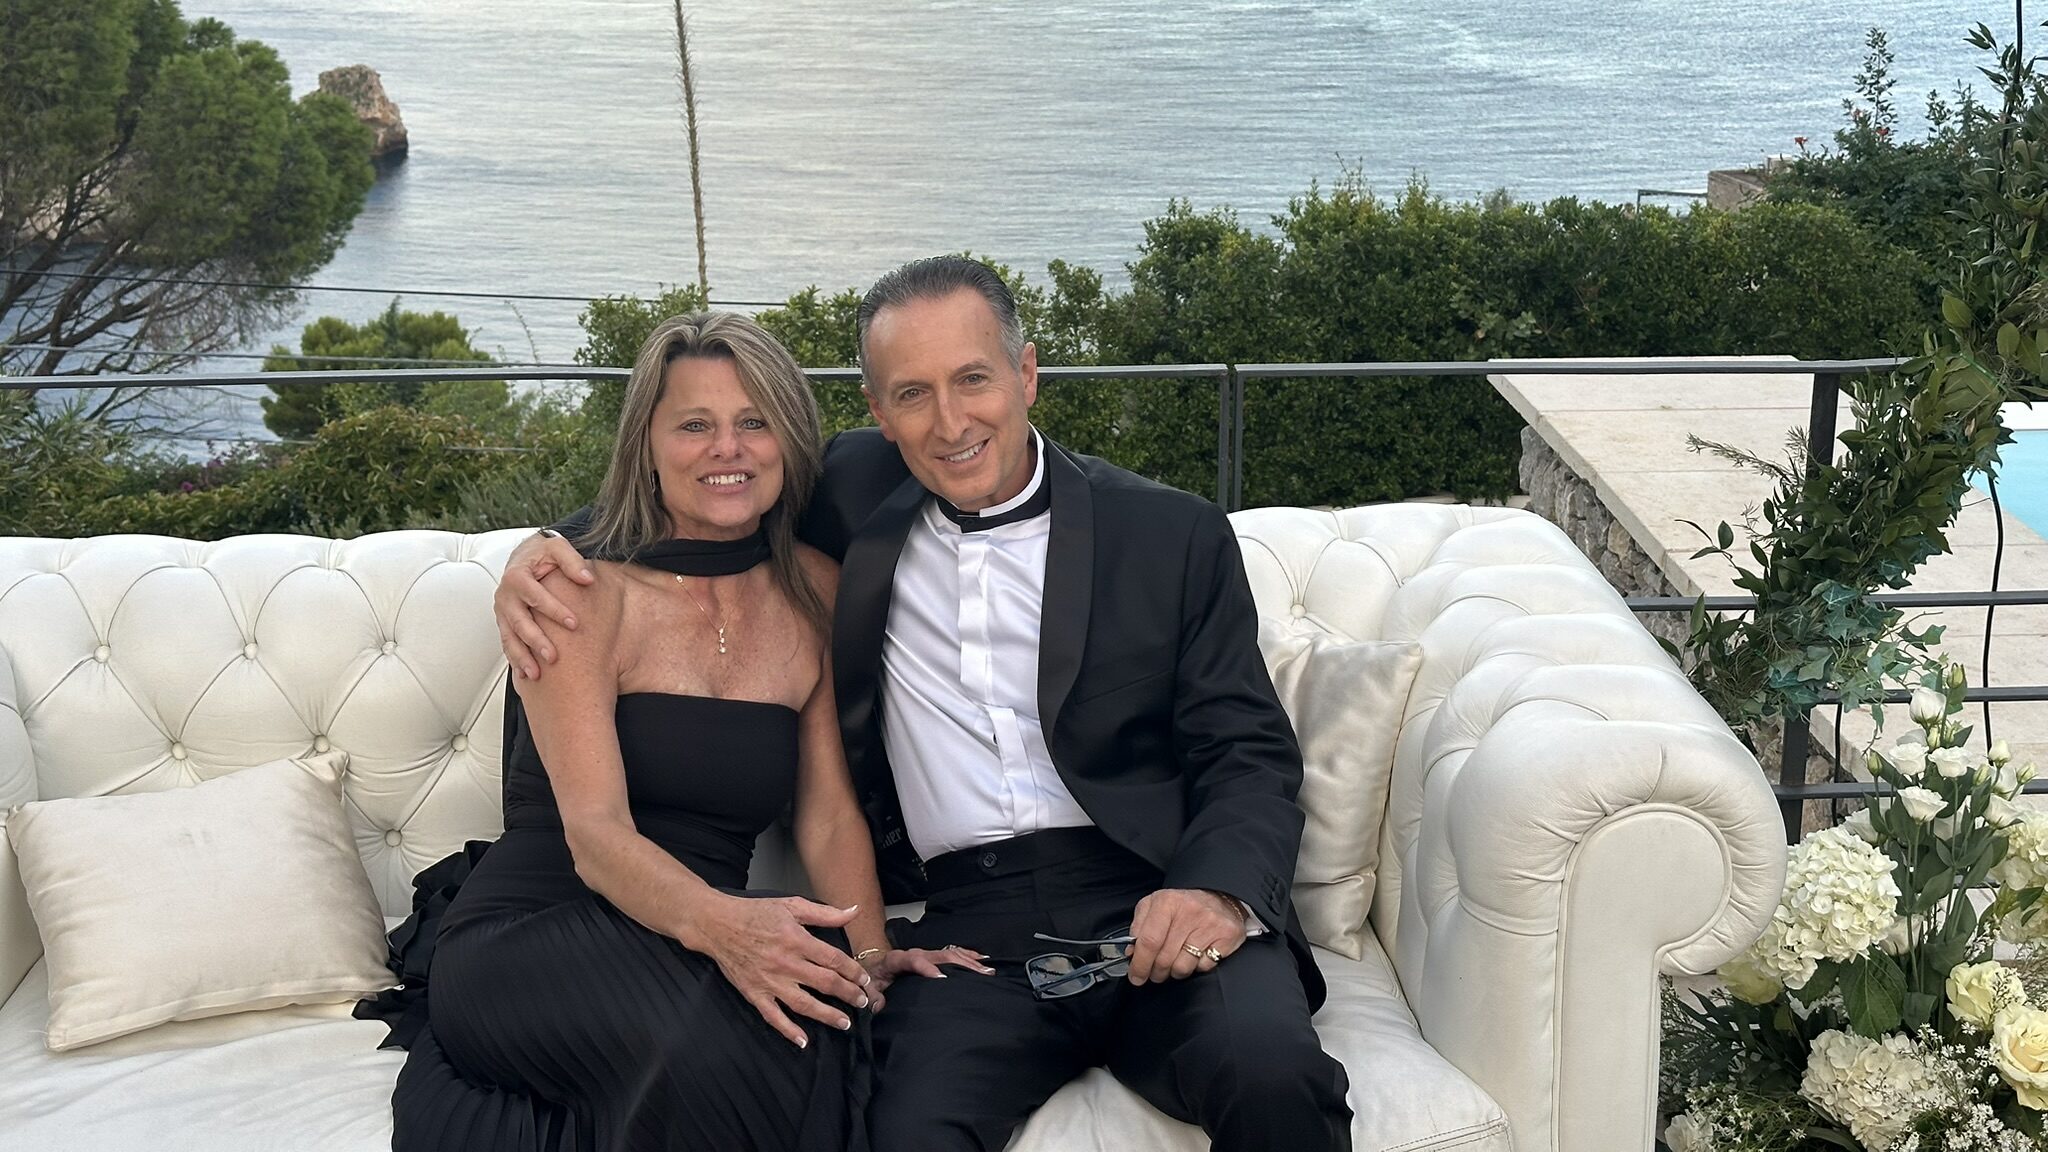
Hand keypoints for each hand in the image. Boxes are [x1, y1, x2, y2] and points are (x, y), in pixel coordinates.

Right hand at [495, 531, 593, 679]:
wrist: (525, 556)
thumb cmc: (543, 553)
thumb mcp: (558, 548)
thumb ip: (572, 560)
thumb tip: (588, 578)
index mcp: (517, 576)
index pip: (535, 596)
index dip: (555, 610)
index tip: (575, 624)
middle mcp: (506, 596)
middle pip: (519, 622)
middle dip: (536, 640)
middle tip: (553, 657)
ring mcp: (503, 611)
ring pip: (509, 637)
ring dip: (521, 657)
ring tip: (535, 674)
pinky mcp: (504, 622)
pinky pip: (507, 643)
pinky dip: (515, 659)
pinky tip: (525, 675)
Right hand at [686, 895, 872, 1046]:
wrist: (716, 924)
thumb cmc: (755, 912)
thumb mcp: (791, 905)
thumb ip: (825, 913)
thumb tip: (853, 912)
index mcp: (796, 939)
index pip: (834, 959)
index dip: (853, 971)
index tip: (865, 980)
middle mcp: (785, 962)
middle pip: (824, 983)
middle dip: (848, 995)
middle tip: (863, 1003)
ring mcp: (769, 981)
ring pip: (804, 1004)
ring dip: (827, 1016)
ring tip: (845, 1023)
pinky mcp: (753, 993)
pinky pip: (773, 1016)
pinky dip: (788, 1031)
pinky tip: (803, 1041)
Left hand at [860, 945, 993, 1011]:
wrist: (874, 965)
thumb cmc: (873, 978)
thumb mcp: (868, 988)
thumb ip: (872, 996)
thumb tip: (877, 1005)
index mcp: (897, 960)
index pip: (914, 961)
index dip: (927, 968)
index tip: (942, 978)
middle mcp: (915, 954)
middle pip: (940, 955)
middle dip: (961, 964)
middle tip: (980, 974)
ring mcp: (926, 954)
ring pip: (951, 954)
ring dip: (970, 961)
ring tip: (988, 970)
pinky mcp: (933, 957)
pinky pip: (953, 953)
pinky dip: (969, 956)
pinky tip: (983, 960)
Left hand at [1126, 888, 1246, 984]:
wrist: (1221, 898)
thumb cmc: (1183, 906)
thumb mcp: (1155, 906)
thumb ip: (1139, 927)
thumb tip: (1131, 953)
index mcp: (1167, 902)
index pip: (1148, 941)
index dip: (1139, 964)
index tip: (1135, 976)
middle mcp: (1189, 911)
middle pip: (1164, 958)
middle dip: (1156, 972)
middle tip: (1155, 973)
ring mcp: (1210, 924)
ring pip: (1182, 967)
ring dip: (1175, 972)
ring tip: (1176, 961)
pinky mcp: (1227, 936)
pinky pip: (1203, 967)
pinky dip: (1197, 967)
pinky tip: (1196, 955)